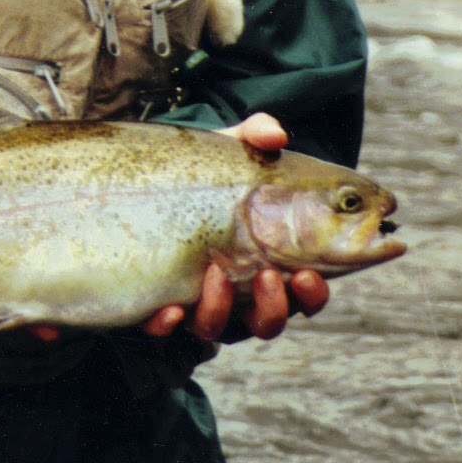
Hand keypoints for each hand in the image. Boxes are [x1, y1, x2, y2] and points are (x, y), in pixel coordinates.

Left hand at [141, 113, 329, 342]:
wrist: (150, 181)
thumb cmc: (207, 170)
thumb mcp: (231, 150)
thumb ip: (255, 135)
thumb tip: (275, 134)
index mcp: (271, 260)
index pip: (304, 290)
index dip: (312, 293)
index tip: (309, 275)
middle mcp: (239, 290)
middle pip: (268, 321)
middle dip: (275, 307)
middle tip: (271, 276)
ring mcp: (198, 298)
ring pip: (219, 328)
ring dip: (223, 309)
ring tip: (219, 274)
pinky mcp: (159, 301)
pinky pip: (163, 328)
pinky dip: (166, 324)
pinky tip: (167, 310)